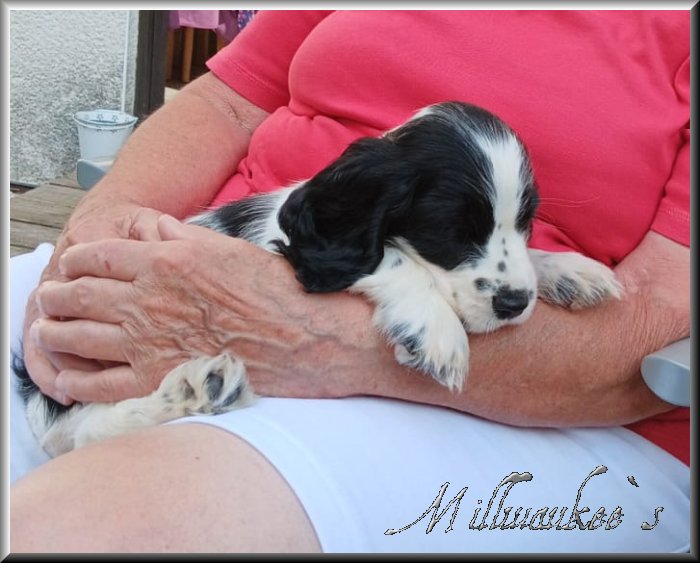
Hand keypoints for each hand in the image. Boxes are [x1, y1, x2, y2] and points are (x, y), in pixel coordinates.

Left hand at [30, 215, 380, 402]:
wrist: (303, 338)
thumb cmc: (274, 290)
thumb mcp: (228, 249)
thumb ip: (184, 237)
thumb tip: (156, 228)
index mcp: (164, 262)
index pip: (98, 256)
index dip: (75, 261)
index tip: (69, 265)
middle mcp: (148, 300)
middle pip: (79, 296)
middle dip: (55, 296)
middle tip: (48, 299)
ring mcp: (149, 343)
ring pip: (78, 338)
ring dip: (53, 334)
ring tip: (45, 333)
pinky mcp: (158, 380)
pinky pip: (100, 385)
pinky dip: (74, 381)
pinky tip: (64, 378)